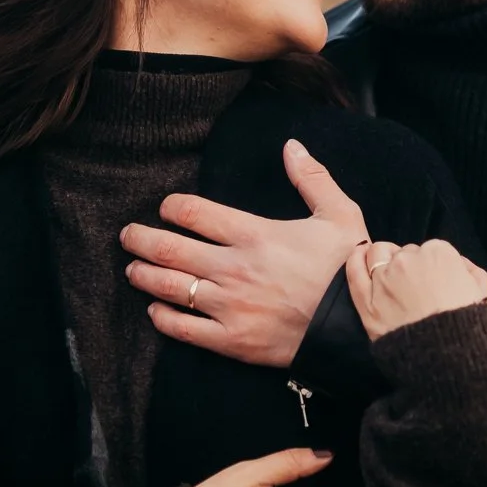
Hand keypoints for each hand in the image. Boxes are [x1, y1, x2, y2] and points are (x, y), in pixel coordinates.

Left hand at [122, 140, 368, 367]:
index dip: (172, 207)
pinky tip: (155, 310)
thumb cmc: (347, 268)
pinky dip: (163, 318)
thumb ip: (311, 178)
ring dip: (143, 276)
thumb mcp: (339, 214)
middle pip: (169, 249)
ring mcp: (229, 306)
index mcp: (254, 234)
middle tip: (127, 236)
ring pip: (169, 287)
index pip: (194, 213)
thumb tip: (291, 146)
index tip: (165, 207)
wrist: (359, 327)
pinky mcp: (232, 340)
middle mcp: (233, 268)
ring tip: (132, 270)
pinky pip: (184, 329)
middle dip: (141, 239)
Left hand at [346, 238, 486, 341]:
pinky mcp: (367, 302)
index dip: (432, 266)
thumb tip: (459, 264)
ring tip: (388, 275)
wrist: (451, 362)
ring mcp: (384, 280)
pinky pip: (354, 272)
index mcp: (439, 254)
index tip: (434, 282)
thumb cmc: (470, 327)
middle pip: (405, 252)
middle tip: (416, 289)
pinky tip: (359, 256)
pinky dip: (355, 260)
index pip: (430, 250)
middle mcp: (408, 260)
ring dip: (383, 260)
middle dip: (409, 266)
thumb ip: (471, 271)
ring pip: (378, 254)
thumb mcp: (484, 293)